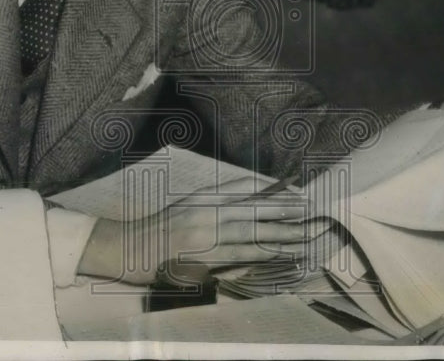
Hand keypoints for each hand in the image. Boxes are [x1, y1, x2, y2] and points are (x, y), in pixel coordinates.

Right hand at [78, 177, 308, 284]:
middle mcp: (208, 211)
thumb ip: (215, 205)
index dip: (270, 189)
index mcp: (204, 196)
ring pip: (254, 232)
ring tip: (306, 233)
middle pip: (255, 208)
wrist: (132, 249)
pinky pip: (243, 254)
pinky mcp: (209, 257)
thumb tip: (248, 206)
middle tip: (310, 209)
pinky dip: (265, 252)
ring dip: (283, 233)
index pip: (244, 187)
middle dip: (284, 209)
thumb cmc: (159, 230)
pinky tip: (283, 253)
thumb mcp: (187, 207)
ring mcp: (209, 235)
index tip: (292, 191)